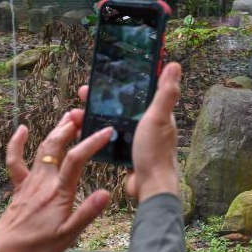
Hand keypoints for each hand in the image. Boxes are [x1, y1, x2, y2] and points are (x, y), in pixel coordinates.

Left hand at [0, 111, 112, 251]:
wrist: (6, 250)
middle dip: (70, 127)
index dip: (92, 142)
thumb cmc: (38, 245)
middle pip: (57, 146)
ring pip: (42, 149)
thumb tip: (106, 193)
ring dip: (55, 131)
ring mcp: (30, 181)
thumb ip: (87, 213)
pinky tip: (22, 129)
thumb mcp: (68, 235)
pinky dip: (17, 143)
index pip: (77, 160)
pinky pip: (15, 160)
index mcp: (59, 192)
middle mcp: (44, 181)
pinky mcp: (20, 185)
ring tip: (67, 117)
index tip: (106, 131)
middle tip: (83, 115)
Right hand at [77, 62, 181, 202]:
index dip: (121, 82)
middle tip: (82, 95)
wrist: (150, 187)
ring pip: (113, 122)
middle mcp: (148, 124)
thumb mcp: (159, 117)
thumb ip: (166, 93)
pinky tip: (84, 132)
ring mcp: (137, 139)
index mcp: (157, 113)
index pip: (138, 91)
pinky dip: (97, 134)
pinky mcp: (128, 152)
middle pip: (121, 105)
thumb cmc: (156, 152)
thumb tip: (174, 65)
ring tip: (76, 114)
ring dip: (95, 116)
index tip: (102, 76)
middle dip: (101, 99)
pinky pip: (110, 139)